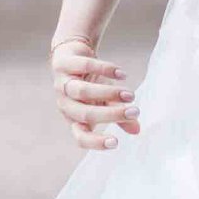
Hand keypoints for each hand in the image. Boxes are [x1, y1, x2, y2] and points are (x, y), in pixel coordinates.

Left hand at [51, 34, 139, 150]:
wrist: (70, 56)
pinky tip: (122, 75)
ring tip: (130, 95)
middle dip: (111, 115)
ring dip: (109, 93)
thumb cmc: (90, 84)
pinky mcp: (62, 64)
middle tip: (134, 112)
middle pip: (85, 114)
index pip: (80, 136)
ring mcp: (61, 84)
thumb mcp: (105, 101)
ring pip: (83, 91)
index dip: (95, 142)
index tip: (116, 142)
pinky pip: (85, 66)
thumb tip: (137, 130)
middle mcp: (66, 104)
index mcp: (74, 119)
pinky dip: (105, 70)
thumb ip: (118, 115)